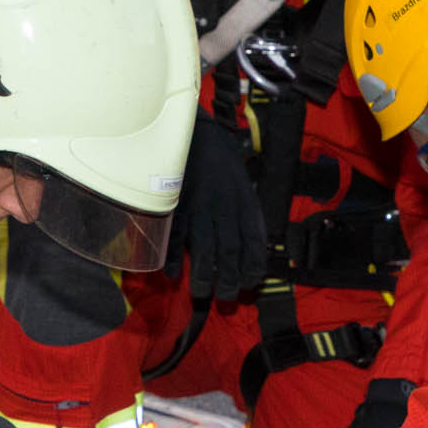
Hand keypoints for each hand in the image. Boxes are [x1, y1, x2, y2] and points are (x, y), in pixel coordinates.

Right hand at [175, 122, 266, 302]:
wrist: (193, 129)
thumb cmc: (219, 159)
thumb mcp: (242, 182)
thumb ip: (246, 212)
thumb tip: (253, 247)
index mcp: (244, 201)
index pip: (254, 241)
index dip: (254, 266)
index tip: (251, 282)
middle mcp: (225, 207)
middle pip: (230, 251)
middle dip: (230, 280)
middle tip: (227, 298)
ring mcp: (199, 205)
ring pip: (205, 249)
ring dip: (204, 276)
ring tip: (202, 293)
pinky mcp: (175, 203)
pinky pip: (175, 235)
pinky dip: (173, 257)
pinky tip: (173, 273)